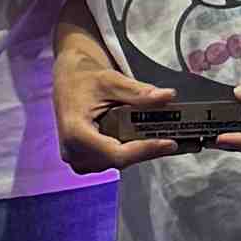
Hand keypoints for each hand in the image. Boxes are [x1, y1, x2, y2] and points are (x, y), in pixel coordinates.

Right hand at [52, 46, 179, 172]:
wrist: (67, 79)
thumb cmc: (84, 78)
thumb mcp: (111, 81)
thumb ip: (139, 92)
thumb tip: (168, 96)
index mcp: (76, 132)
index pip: (115, 153)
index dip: (144, 150)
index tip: (169, 142)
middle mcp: (72, 151)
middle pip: (118, 160)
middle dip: (145, 150)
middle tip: (173, 140)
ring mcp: (76, 158)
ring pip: (116, 163)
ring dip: (138, 152)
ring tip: (162, 139)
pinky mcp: (82, 158)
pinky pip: (110, 161)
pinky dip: (129, 152)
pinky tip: (144, 141)